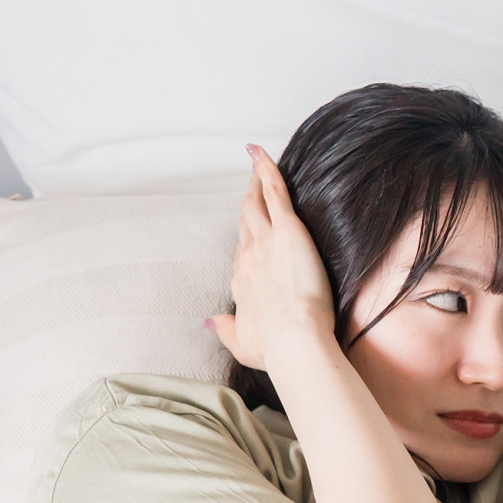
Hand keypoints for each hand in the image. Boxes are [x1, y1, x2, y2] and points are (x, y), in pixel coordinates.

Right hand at [208, 145, 336, 369]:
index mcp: (243, 283)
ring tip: (255, 165)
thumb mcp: (242, 343)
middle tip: (249, 184)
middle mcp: (247, 258)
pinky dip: (267, 171)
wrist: (293, 341)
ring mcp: (264, 242)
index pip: (243, 256)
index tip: (251, 235)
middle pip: (244, 222)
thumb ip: (226, 330)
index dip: (246, 243)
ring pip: (255, 204)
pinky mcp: (287, 231)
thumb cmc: (275, 348)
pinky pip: (274, 193)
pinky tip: (262, 154)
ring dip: (254, 183)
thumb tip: (209, 322)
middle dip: (246, 202)